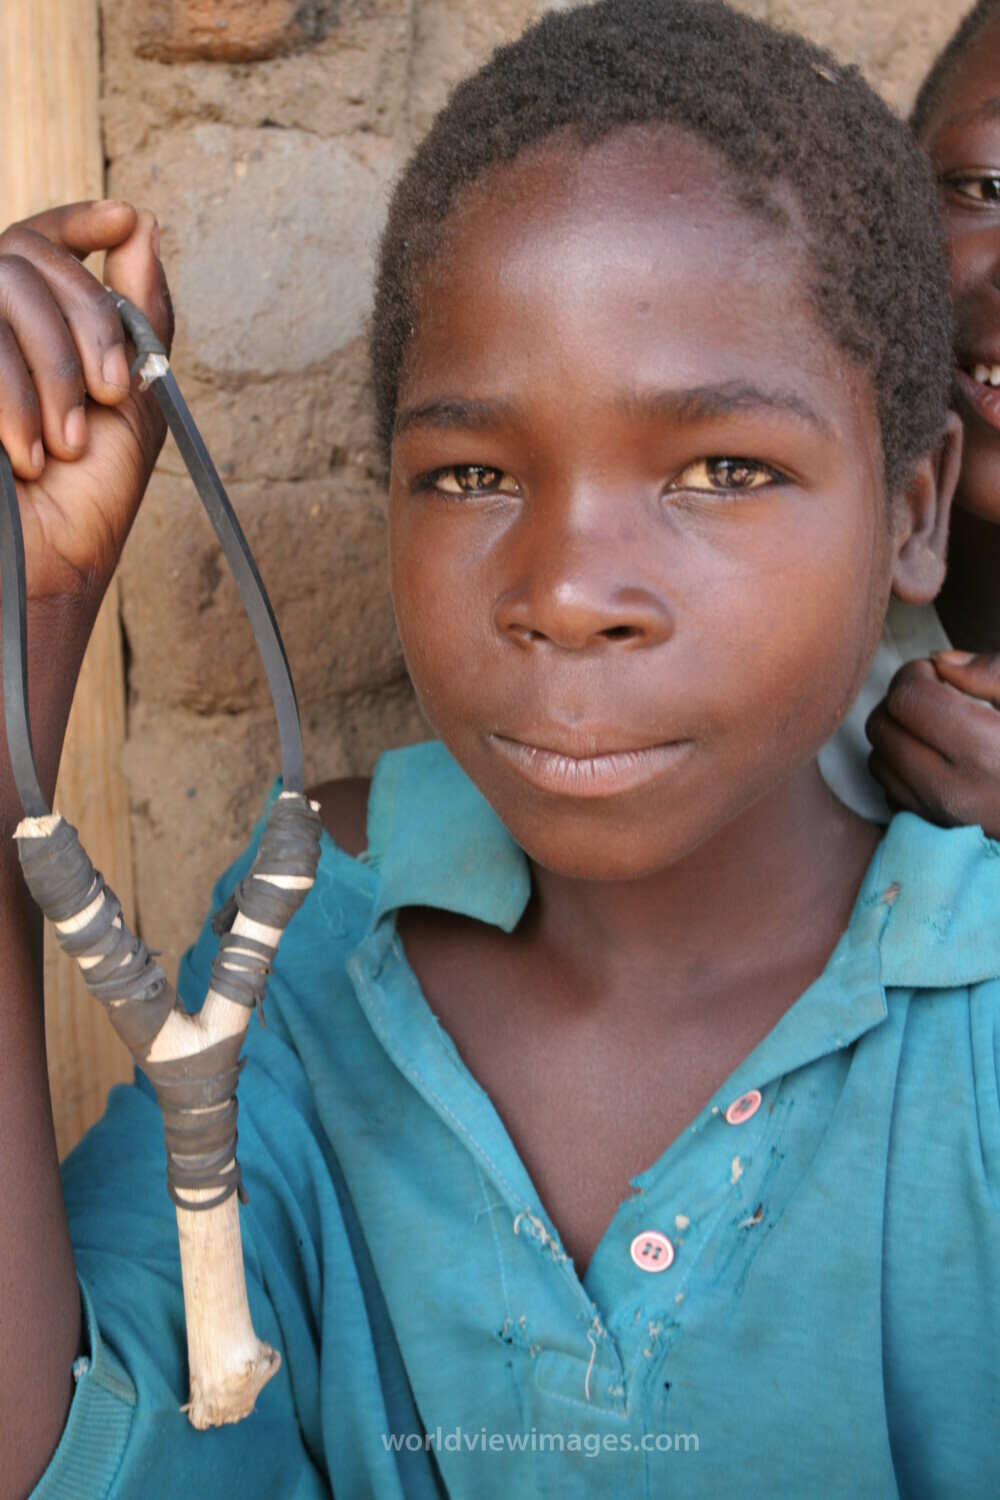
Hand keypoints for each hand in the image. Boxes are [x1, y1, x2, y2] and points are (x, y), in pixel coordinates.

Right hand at [0, 199, 171, 603]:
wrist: (45, 564)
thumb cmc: (90, 497)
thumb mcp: (133, 395)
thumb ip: (138, 312)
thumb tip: (143, 224)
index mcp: (35, 327)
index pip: (41, 239)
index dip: (77, 217)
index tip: (122, 219)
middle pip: (29, 254)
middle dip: (87, 320)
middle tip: (112, 392)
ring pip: (3, 283)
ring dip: (54, 369)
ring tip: (67, 443)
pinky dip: (13, 397)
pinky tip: (29, 454)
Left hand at [866, 652, 999, 839]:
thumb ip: (994, 674)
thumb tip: (941, 662)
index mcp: (985, 751)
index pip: (908, 699)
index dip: (915, 674)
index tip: (936, 673)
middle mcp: (955, 790)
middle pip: (882, 727)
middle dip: (900, 701)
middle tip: (933, 694)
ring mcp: (942, 818)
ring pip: (878, 760)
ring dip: (896, 733)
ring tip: (934, 724)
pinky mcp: (937, 833)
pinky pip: (891, 791)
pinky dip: (901, 767)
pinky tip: (936, 757)